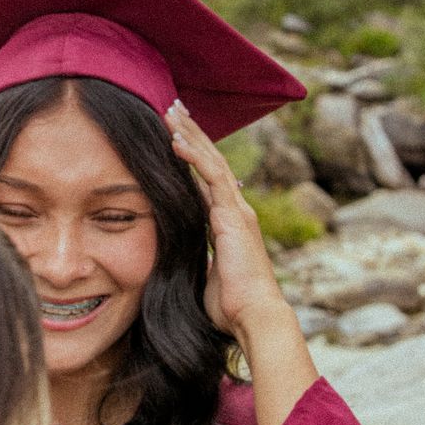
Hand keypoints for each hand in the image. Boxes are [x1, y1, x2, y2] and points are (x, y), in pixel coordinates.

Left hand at [165, 99, 288, 341]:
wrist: (253, 316)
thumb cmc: (231, 306)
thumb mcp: (206, 276)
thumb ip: (198, 261)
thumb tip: (182, 260)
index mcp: (229, 223)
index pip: (207, 180)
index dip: (192, 156)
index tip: (175, 137)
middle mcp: (235, 210)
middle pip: (211, 161)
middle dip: (193, 133)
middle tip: (173, 108)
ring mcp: (236, 210)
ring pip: (212, 161)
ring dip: (191, 135)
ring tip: (171, 112)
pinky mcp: (232, 215)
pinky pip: (211, 177)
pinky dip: (193, 156)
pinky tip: (176, 140)